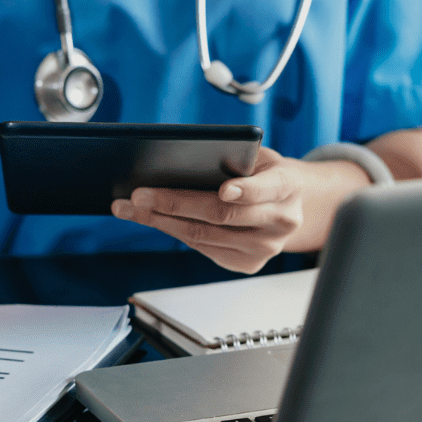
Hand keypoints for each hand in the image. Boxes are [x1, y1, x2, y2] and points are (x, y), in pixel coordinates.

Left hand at [111, 146, 370, 273]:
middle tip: (140, 194)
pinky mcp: (247, 264)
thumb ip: (234, 158)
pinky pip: (202, 247)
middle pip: (221, 215)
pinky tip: (151, 219)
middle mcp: (280, 221)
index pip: (266, 189)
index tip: (225, 189)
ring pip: (204, 235)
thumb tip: (182, 161)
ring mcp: (265, 248)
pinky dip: (173, 231)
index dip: (245, 190)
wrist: (290, 205)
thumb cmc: (265, 174)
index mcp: (287, 187)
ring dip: (161, 220)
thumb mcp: (259, 157)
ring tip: (131, 207)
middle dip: (175, 203)